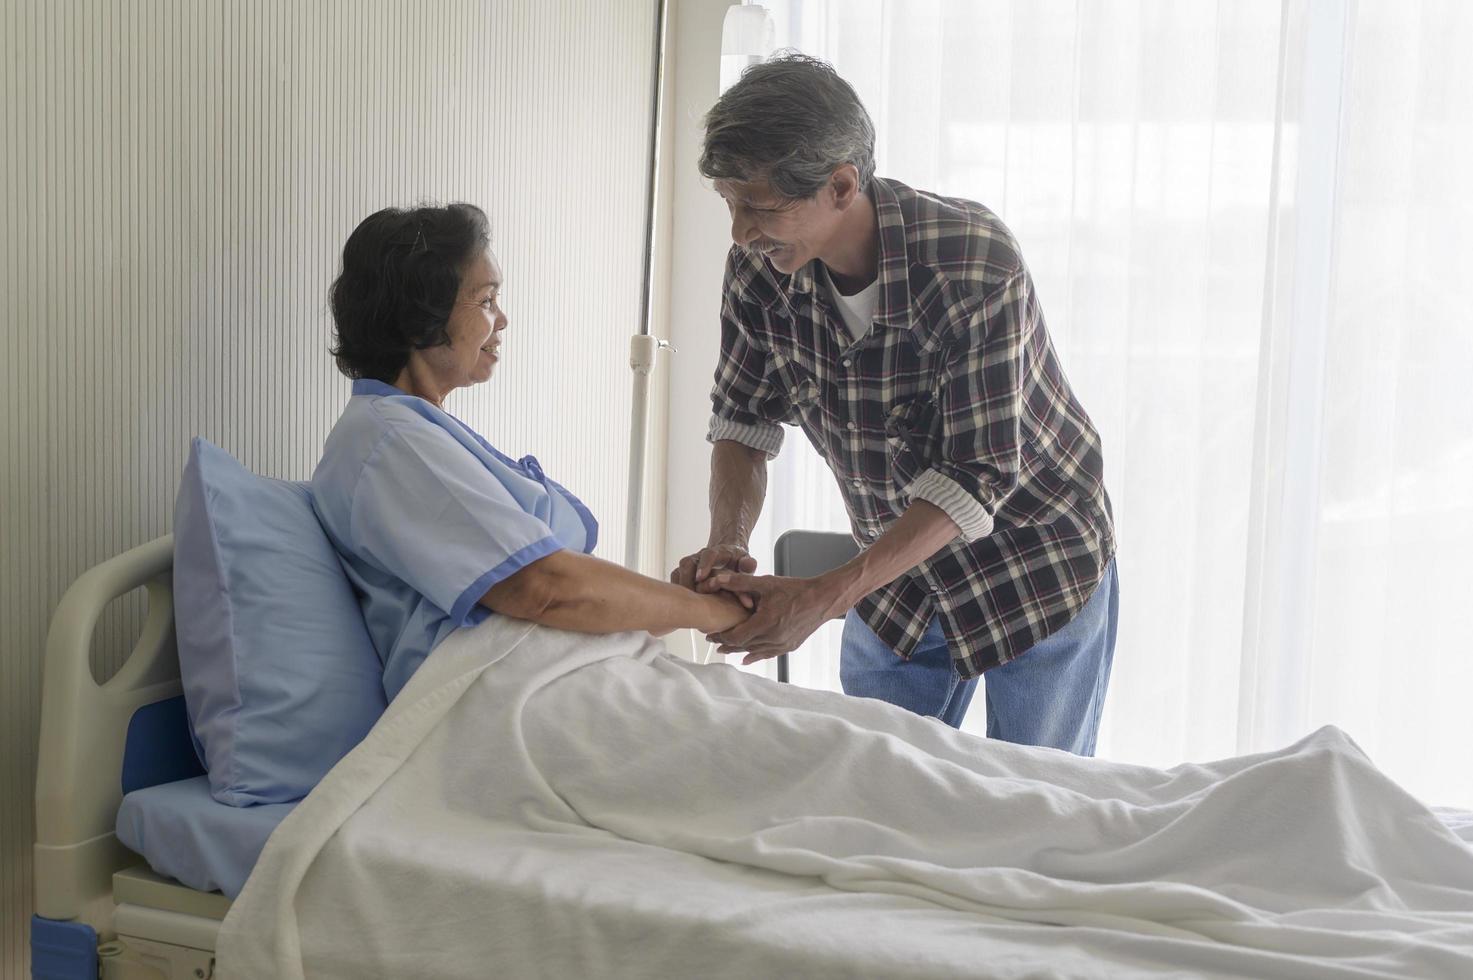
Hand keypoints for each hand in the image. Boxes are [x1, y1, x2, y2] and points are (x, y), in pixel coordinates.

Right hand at [670, 544, 757, 608]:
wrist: (727, 556)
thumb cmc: (737, 563)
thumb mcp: (745, 563)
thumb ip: (748, 565)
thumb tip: (749, 565)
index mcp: (717, 553)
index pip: (708, 554)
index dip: (704, 565)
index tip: (700, 577)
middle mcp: (700, 556)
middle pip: (687, 563)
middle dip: (687, 579)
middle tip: (690, 595)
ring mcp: (690, 564)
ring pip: (678, 571)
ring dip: (681, 587)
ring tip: (685, 603)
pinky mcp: (683, 572)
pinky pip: (675, 579)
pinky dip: (676, 590)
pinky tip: (682, 604)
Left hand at [702, 572, 838, 665]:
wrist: (822, 599)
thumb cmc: (796, 589)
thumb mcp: (766, 583)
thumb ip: (740, 583)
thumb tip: (718, 579)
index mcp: (765, 622)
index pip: (736, 636)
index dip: (721, 636)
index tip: (710, 633)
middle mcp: (773, 637)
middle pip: (743, 646)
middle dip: (726, 643)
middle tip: (713, 641)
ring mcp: (782, 644)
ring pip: (754, 652)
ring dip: (738, 651)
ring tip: (725, 648)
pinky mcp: (789, 647)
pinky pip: (767, 654)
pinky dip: (755, 656)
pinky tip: (746, 659)